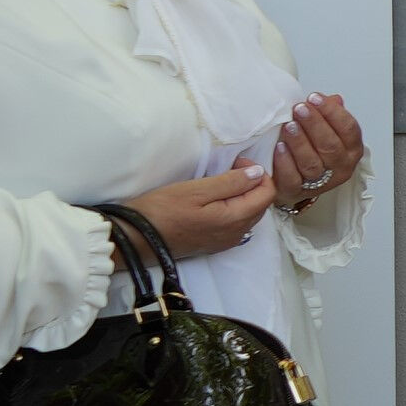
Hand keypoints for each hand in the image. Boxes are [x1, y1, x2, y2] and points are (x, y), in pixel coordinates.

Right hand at [120, 164, 274, 260]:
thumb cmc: (163, 210)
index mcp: (235, 220)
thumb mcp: (197, 190)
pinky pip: (236, 223)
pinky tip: (214, 199)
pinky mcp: (214, 244)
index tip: (237, 161)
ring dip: (243, 195)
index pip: (267, 193)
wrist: (137, 238)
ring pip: (249, 214)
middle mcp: (237, 234)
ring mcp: (226, 241)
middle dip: (252, 183)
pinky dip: (233, 207)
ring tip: (220, 181)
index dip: (258, 173)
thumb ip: (231, 182)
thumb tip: (258, 173)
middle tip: (229, 168)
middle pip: (260, 204)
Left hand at [270, 93, 365, 210]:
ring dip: (300, 142)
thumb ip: (329, 114)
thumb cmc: (312, 150)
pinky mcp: (296, 191)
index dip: (332, 112)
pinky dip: (285, 162)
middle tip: (300, 109)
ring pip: (312, 163)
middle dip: (315, 124)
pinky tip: (280, 147)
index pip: (348, 129)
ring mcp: (319, 182)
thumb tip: (333, 99)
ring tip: (289, 125)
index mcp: (351, 149)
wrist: (293, 180)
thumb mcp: (324, 129)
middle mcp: (339, 167)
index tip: (315, 98)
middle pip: (331, 146)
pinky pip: (292, 178)